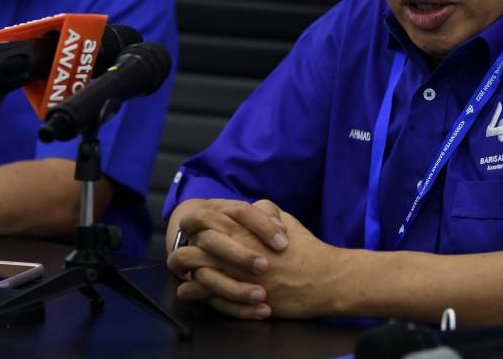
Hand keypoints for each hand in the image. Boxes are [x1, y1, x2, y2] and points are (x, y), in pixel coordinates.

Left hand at [171, 202, 346, 319]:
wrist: (322, 279)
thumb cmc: (304, 249)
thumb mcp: (283, 218)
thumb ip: (261, 211)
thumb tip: (251, 207)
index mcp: (238, 228)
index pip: (198, 220)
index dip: (190, 225)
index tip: (193, 231)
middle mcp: (230, 251)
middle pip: (188, 249)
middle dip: (180, 254)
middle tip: (182, 256)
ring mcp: (231, 275)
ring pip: (192, 274)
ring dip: (184, 274)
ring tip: (184, 274)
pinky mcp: (235, 297)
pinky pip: (202, 296)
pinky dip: (194, 293)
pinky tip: (193, 290)